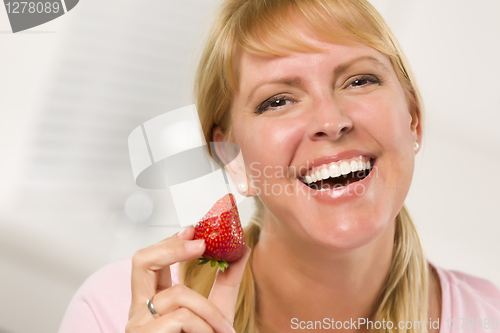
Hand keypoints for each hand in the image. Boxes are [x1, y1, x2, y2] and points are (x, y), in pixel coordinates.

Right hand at [126, 226, 250, 332]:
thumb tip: (243, 248)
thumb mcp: (217, 311)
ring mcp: (138, 325)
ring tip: (223, 331)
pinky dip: (205, 327)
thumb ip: (226, 280)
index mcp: (152, 301)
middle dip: (171, 246)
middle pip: (141, 262)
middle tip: (200, 241)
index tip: (193, 227)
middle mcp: (138, 310)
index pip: (150, 262)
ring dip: (210, 312)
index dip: (169, 241)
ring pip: (178, 295)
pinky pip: (182, 318)